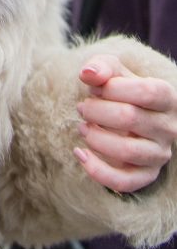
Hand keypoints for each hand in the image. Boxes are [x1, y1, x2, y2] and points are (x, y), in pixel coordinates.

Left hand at [74, 55, 176, 192]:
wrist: (128, 113)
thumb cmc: (120, 88)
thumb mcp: (113, 70)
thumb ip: (102, 66)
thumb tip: (88, 73)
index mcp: (167, 98)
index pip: (146, 91)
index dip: (113, 88)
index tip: (94, 89)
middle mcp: (169, 128)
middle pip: (130, 118)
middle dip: (97, 111)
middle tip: (82, 108)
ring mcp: (160, 154)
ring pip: (127, 151)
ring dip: (96, 138)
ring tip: (82, 127)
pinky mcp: (147, 175)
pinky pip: (124, 181)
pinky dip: (97, 170)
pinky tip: (80, 153)